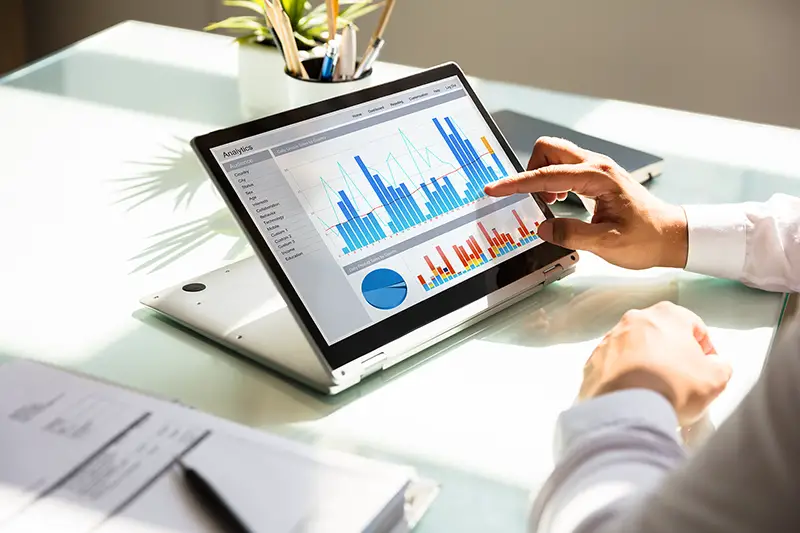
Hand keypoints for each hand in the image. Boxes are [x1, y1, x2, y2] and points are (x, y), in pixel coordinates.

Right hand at [484, 137, 688, 269]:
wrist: (671, 235)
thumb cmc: (646, 238)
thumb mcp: (608, 244)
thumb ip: (572, 234)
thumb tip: (542, 227)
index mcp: (598, 177)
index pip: (547, 175)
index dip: (517, 183)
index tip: (495, 189)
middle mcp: (596, 166)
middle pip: (548, 149)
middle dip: (529, 169)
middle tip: (527, 198)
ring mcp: (596, 169)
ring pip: (555, 156)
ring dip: (541, 175)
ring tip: (546, 204)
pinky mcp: (596, 177)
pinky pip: (564, 168)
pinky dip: (551, 181)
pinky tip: (557, 203)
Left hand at [580, 301, 731, 425]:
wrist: (626, 409)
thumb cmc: (673, 387)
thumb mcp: (716, 378)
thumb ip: (720, 365)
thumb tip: (714, 364)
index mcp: (667, 315)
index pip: (695, 328)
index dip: (705, 350)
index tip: (706, 369)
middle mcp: (635, 319)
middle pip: (662, 335)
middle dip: (673, 355)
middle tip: (682, 380)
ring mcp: (610, 338)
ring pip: (636, 348)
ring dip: (646, 363)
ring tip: (655, 390)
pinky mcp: (593, 359)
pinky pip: (614, 364)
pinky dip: (624, 375)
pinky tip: (633, 394)